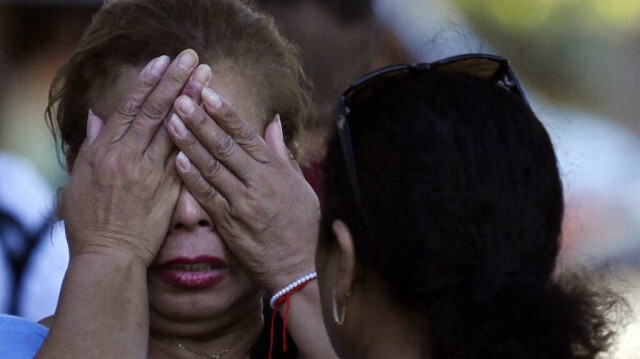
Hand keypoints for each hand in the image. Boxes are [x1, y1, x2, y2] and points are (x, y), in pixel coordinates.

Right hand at [61, 49, 200, 265]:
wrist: (109, 256)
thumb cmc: (89, 220)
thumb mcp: (79, 178)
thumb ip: (92, 145)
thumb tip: (98, 117)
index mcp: (105, 151)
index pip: (129, 108)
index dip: (147, 82)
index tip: (162, 61)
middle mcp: (129, 158)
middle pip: (156, 112)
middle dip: (175, 82)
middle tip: (192, 58)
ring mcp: (151, 174)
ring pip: (175, 130)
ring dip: (192, 102)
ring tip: (207, 79)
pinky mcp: (169, 191)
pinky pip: (186, 158)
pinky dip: (198, 137)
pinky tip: (211, 119)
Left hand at [166, 86, 319, 292]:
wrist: (300, 266)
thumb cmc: (302, 223)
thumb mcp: (300, 184)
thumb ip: (281, 152)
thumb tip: (272, 122)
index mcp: (276, 170)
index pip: (247, 134)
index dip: (225, 112)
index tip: (208, 92)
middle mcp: (259, 183)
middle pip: (225, 146)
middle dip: (201, 121)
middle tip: (180, 98)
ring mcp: (243, 204)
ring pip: (212, 168)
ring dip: (189, 144)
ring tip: (171, 122)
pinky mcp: (230, 224)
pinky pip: (207, 197)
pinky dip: (192, 178)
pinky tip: (176, 160)